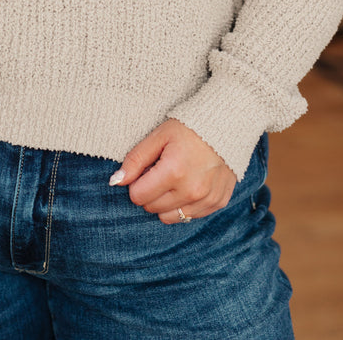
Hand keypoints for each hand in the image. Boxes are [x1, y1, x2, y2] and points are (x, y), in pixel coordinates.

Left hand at [109, 119, 236, 223]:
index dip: (137, 183)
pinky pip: (190, 216)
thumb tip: (115, 181)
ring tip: (174, 179)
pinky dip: (185, 204)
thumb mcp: (158, 136)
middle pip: (152, 208)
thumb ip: (135, 160)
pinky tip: (190, 183)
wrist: (227, 124)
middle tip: (160, 171)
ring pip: (170, 217)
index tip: (146, 170)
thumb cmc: (188, 128)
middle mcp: (191, 191)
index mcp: (173, 171)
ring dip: (166, 202)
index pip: (138, 196)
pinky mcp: (218, 202)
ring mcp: (207, 199)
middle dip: (150, 192)